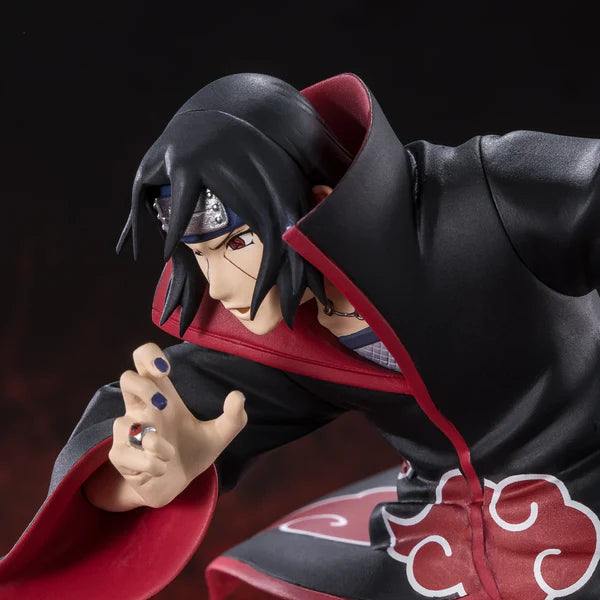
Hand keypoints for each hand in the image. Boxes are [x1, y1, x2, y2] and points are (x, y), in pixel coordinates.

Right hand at [105, 343, 246, 508]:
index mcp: (162, 394)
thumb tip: (238, 396)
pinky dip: (151, 465)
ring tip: (170, 455)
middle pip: (127, 378)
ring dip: (156, 444)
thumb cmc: (193, 450)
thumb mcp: (219, 435)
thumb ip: (233, 418)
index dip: (149, 355)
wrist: (178, 485)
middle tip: (164, 404)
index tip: (166, 369)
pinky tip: (160, 470)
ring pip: (129, 425)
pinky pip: (129, 456)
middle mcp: (141, 407)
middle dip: (145, 389)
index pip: (144, 359)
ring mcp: (126, 430)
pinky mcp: (119, 455)